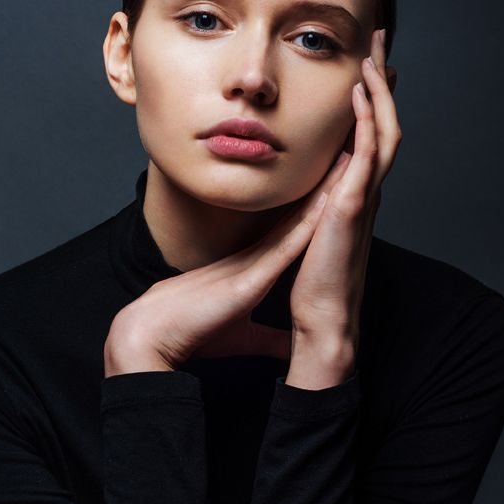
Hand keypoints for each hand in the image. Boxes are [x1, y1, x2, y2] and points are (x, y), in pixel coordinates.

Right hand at [104, 151, 351, 375]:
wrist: (153, 335)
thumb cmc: (191, 334)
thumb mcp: (244, 337)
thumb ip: (270, 339)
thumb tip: (292, 347)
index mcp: (253, 268)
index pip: (292, 233)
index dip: (317, 210)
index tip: (340, 189)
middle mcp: (255, 257)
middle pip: (298, 218)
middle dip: (326, 189)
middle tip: (350, 156)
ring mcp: (252, 264)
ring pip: (296, 223)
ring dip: (323, 195)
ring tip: (349, 162)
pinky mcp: (249, 279)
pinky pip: (285, 247)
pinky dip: (308, 225)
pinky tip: (328, 204)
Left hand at [288, 28, 401, 361]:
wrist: (321, 323)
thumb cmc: (312, 288)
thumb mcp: (307, 240)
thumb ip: (308, 219)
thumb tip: (296, 207)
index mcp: (352, 198)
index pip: (368, 139)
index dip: (370, 102)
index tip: (365, 68)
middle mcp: (364, 194)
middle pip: (384, 125)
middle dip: (381, 83)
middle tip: (378, 44)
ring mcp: (362, 200)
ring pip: (385, 133)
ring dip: (379, 92)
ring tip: (373, 55)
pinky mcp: (351, 209)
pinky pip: (367, 156)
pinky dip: (367, 121)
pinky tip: (360, 93)